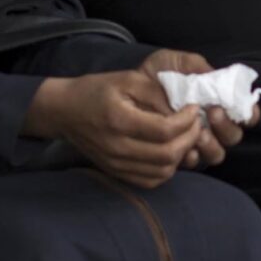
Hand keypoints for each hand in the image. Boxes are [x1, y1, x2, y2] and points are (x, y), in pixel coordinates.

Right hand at [24, 71, 206, 188]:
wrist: (65, 111)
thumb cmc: (97, 90)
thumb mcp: (128, 79)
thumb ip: (157, 92)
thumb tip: (184, 107)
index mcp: (119, 120)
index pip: (164, 131)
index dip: (187, 121)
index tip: (194, 108)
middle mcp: (117, 147)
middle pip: (167, 155)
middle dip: (190, 138)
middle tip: (195, 123)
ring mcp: (116, 164)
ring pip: (162, 171)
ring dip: (181, 155)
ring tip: (185, 136)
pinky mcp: (116, 172)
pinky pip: (150, 180)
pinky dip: (167, 168)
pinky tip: (170, 151)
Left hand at [137, 49, 256, 166]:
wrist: (127, 91)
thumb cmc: (157, 75)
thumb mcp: (175, 62)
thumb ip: (196, 65)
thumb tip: (214, 75)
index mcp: (220, 102)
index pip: (246, 113)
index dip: (248, 113)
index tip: (237, 106)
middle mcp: (214, 125)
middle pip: (234, 136)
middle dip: (226, 127)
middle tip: (213, 114)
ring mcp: (198, 142)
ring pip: (217, 153)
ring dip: (211, 144)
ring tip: (198, 132)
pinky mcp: (181, 155)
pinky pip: (194, 163)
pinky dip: (192, 157)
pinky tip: (183, 147)